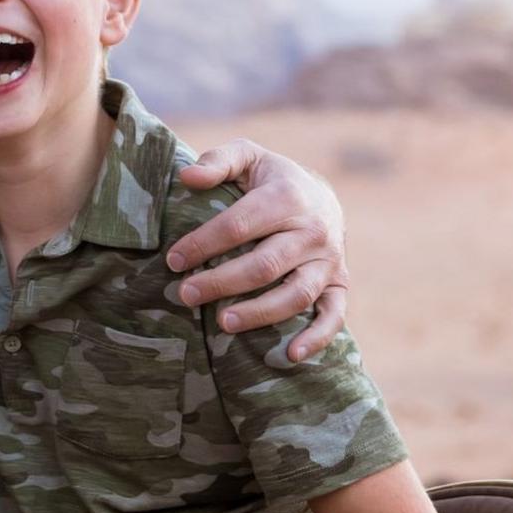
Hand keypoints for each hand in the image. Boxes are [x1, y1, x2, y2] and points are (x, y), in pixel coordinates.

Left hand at [168, 140, 349, 361]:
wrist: (323, 196)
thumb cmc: (272, 179)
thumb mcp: (247, 157)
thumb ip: (218, 162)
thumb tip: (186, 177)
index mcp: (287, 197)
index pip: (239, 225)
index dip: (203, 244)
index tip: (173, 260)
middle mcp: (313, 231)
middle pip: (265, 264)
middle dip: (221, 282)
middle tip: (185, 294)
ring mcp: (329, 261)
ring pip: (296, 294)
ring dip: (260, 313)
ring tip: (223, 323)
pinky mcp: (339, 285)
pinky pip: (333, 316)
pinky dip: (316, 338)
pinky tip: (290, 355)